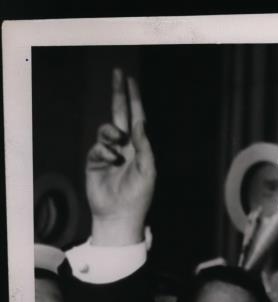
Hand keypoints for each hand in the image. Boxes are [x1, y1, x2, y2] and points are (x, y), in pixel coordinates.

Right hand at [86, 68, 154, 245]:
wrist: (120, 216)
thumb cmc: (139, 197)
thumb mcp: (148, 171)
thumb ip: (144, 146)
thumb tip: (140, 122)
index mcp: (139, 148)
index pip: (137, 118)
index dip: (134, 100)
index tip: (131, 81)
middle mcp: (124, 147)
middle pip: (119, 114)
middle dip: (119, 94)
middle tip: (118, 74)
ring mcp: (108, 153)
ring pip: (106, 130)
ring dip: (111, 133)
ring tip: (117, 144)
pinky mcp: (95, 162)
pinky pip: (97, 148)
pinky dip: (104, 152)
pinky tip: (111, 162)